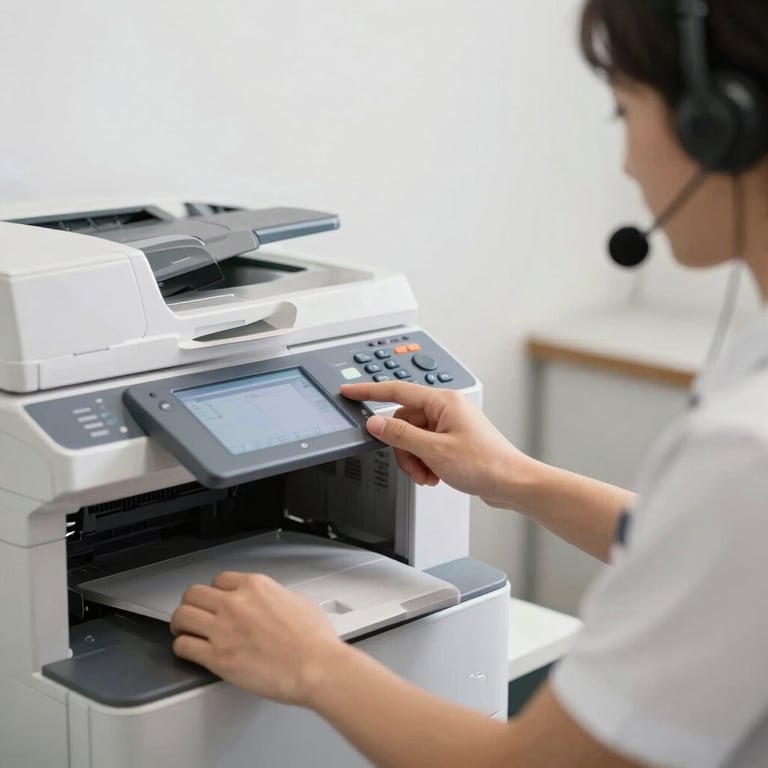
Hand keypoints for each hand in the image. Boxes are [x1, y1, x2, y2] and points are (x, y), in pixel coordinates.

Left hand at [170, 572, 347, 704]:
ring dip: (181, 624)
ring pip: (181, 616)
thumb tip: (271, 603)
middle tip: (195, 614)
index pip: (219, 580)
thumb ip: (276, 597)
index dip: (215, 592)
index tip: (215, 600)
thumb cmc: (314, 640)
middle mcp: (235, 603)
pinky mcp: (217, 657)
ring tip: (184, 631)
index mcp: (256, 586)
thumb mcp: (298, 601)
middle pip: (194, 594)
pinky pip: (183, 646)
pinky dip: (182, 648)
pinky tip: (189, 651)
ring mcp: (223, 629)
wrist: (316, 666)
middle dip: (193, 604)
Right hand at [341, 381, 530, 506]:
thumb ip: (401, 434)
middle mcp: (447, 409)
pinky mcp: (453, 440)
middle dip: (404, 448)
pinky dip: (425, 462)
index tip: (350, 391)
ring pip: (413, 437)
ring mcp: (451, 424)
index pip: (396, 391)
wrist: (512, 483)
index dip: (369, 392)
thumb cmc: (486, 464)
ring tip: (429, 475)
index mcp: (443, 402)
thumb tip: (376, 423)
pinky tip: (436, 475)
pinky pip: (425, 446)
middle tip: (415, 467)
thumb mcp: (435, 450)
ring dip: (415, 459)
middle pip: (403, 421)